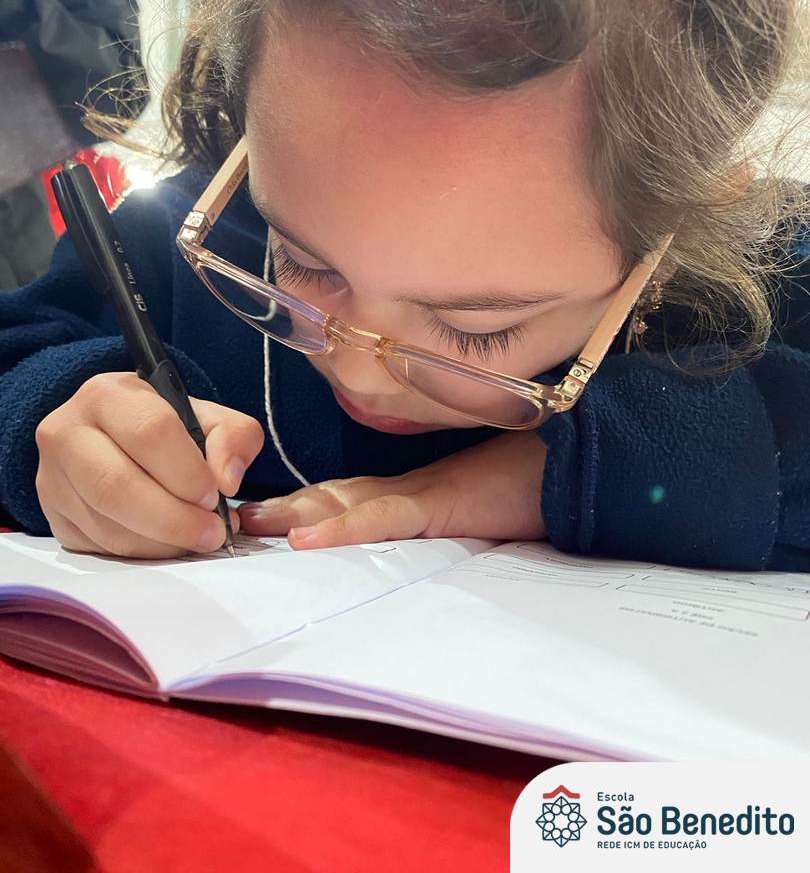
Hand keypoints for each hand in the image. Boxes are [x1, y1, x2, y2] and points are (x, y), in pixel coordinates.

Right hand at [35, 372, 264, 558]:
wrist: (117, 438)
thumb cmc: (165, 426)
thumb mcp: (209, 417)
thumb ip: (234, 437)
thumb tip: (227, 480)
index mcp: (107, 394)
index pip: (149, 432)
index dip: (187, 471)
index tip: (215, 496)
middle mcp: (67, 432)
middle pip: (118, 486)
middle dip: (175, 519)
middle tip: (212, 533)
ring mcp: (52, 478)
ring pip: (107, 524)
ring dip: (162, 543)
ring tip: (198, 540)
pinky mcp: (54, 517)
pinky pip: (99, 547)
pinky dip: (143, 553)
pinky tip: (169, 545)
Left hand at [238, 430, 546, 548]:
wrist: (580, 463)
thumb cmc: (536, 487)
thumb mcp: (479, 518)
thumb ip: (444, 528)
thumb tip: (418, 553)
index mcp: (416, 491)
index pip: (346, 495)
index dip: (301, 504)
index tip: (258, 518)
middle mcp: (410, 486)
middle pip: (332, 493)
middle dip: (280, 507)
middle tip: (229, 519)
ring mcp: (425, 491)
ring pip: (346, 500)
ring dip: (294, 513)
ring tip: (246, 525)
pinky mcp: (445, 503)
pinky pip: (386, 517)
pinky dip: (344, 526)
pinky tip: (307, 538)